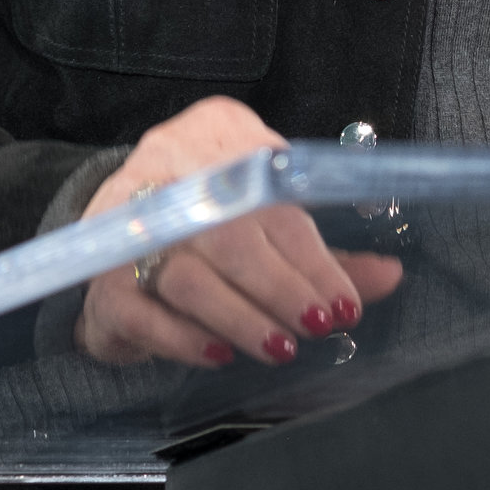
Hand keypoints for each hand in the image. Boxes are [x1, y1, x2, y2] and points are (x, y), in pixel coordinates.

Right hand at [73, 96, 406, 368]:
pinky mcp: (100, 279)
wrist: (117, 233)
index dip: (312, 255)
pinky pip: (142, 312)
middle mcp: (166, 167)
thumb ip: (324, 252)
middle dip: (282, 287)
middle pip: (229, 234)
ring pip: (187, 275)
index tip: (345, 302)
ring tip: (279, 346)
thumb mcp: (268, 220)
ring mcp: (125, 223)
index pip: (271, 198)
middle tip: (319, 324)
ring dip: (240, 317)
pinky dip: (185, 338)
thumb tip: (388, 277)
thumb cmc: (211, 223)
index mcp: (218, 135)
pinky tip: (219, 355)